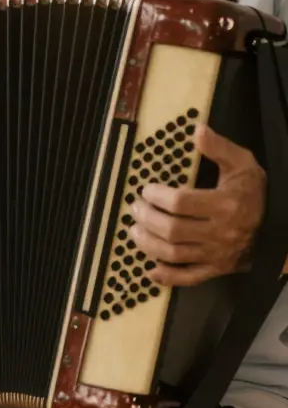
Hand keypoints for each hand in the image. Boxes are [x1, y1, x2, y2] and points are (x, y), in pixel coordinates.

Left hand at [129, 124, 265, 286]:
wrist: (281, 227)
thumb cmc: (256, 194)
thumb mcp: (243, 165)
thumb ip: (220, 148)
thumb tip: (197, 130)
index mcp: (226, 205)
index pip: (181, 203)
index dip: (157, 196)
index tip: (145, 190)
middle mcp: (220, 233)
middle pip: (172, 230)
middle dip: (147, 218)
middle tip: (134, 208)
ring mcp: (218, 255)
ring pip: (174, 254)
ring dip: (148, 244)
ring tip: (134, 231)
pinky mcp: (217, 270)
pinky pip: (189, 278)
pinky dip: (167, 277)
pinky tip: (150, 271)